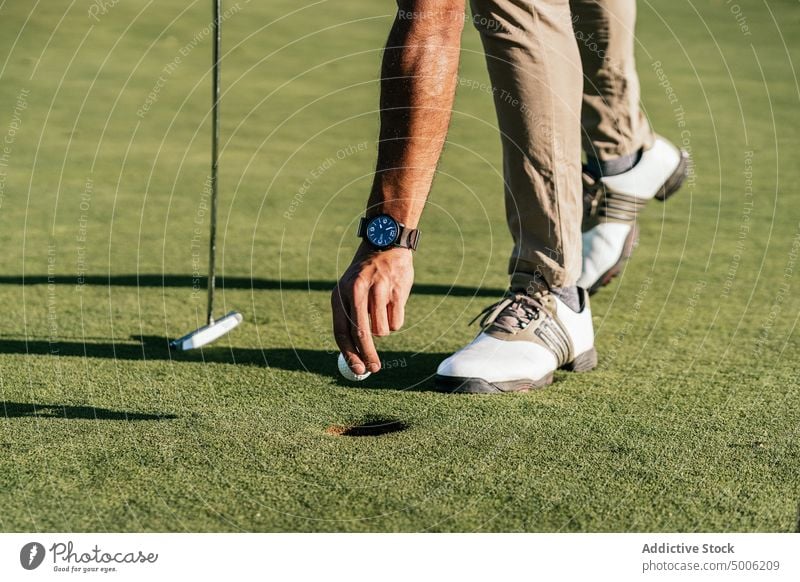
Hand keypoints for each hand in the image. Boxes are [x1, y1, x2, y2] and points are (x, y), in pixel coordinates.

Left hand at [332, 244, 413, 374]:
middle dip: (368, 356)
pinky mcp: (397, 289)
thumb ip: (351, 321)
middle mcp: (356, 291)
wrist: (385, 244)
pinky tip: (393, 302)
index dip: (349, 354)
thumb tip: (357, 357)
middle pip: (362, 335)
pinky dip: (396, 319)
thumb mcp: (351, 293)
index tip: (358, 371)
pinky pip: (397, 321)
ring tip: (383, 310)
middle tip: (374, 369)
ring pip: (382, 331)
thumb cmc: (366, 276)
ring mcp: (378, 289)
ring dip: (384, 329)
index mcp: (340, 294)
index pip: (341, 332)